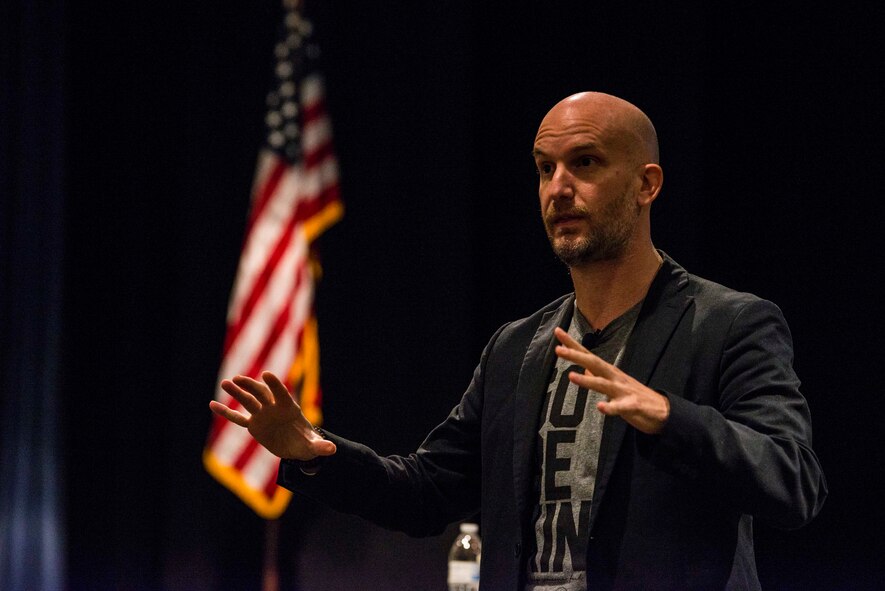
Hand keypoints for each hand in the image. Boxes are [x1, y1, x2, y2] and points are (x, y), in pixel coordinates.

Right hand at [209, 371, 336, 460]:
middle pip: (260, 394)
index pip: (281, 394)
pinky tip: (213, 404)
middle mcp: (274, 408)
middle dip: (250, 386)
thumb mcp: (314, 446)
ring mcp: (262, 415)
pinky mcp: (254, 426)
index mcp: (289, 408)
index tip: (266, 374)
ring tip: (225, 383)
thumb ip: (321, 446)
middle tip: (236, 379)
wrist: (297, 447)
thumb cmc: (307, 443)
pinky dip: (226, 413)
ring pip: (248, 402)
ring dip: (237, 393)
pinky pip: (238, 419)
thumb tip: (332, 449)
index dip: (274, 385)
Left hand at [553, 327, 669, 433]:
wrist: (663, 411)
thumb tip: (583, 370)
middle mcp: (615, 377)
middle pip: (593, 364)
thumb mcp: (614, 384)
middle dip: (576, 356)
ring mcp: (624, 391)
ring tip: (571, 376)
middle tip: (558, 349)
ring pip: (604, 384)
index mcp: (609, 372)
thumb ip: (597, 377)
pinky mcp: (633, 406)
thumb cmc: (635, 397)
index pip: (588, 355)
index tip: (558, 331)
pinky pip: (621, 407)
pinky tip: (600, 407)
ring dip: (588, 381)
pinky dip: (611, 407)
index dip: (572, 344)